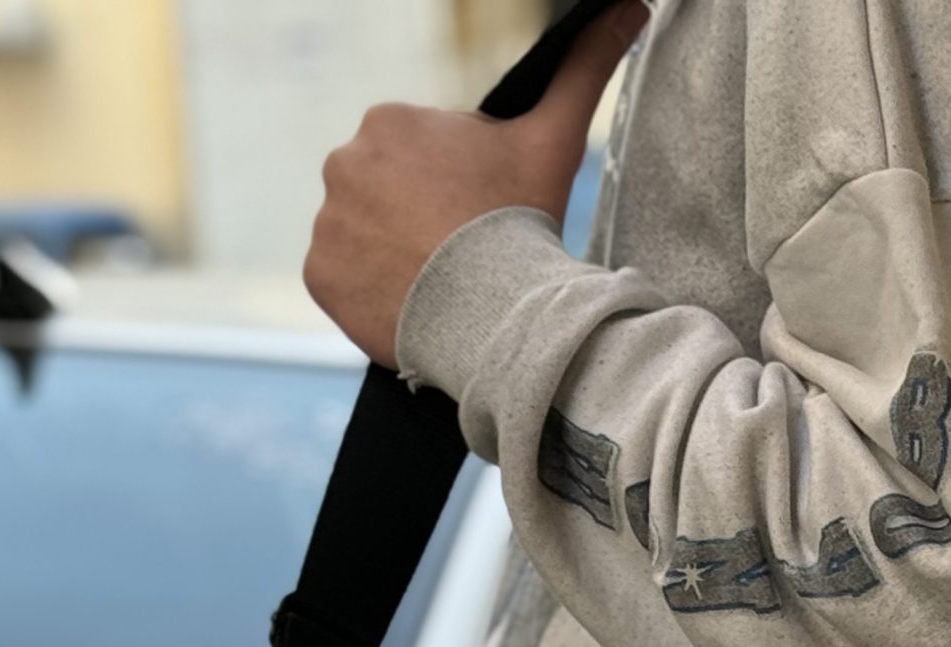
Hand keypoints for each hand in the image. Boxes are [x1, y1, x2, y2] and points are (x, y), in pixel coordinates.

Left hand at [305, 1, 646, 363]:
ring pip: (361, 238)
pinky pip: (339, 280)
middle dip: (416, 221)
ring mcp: (327, 221)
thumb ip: (585, 69)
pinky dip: (365, 293)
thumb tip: (632, 8)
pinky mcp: (318, 274)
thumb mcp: (555, 138)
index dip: (452, 194)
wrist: (494, 312)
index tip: (477, 221)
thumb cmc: (521, 222)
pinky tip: (407, 303)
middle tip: (459, 256)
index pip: (418, 162)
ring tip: (437, 284)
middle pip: (384, 197)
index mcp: (389, 121)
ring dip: (390, 256)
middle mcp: (344, 161)